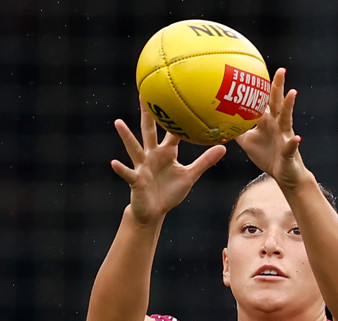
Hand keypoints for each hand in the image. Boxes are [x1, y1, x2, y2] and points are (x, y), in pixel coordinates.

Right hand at [111, 98, 225, 225]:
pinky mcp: (136, 181)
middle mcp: (152, 155)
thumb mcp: (190, 176)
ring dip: (126, 136)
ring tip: (118, 123)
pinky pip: (128, 174)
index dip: (174, 115)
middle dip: (147, 114)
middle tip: (143, 92)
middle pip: (149, 131)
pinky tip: (113, 163)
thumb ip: (205, 161)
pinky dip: (121, 169)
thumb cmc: (170, 192)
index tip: (175, 95)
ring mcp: (142, 166)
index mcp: (166, 152)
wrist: (154, 211)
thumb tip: (223, 147)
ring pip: (134, 148)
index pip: (172, 130)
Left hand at [235, 67, 304, 189]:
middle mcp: (277, 125)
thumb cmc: (267, 156)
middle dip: (278, 87)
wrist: (283, 175)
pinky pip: (291, 147)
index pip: (264, 100)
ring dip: (289, 106)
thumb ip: (237, 129)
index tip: (256, 70)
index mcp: (267, 121)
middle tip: (280, 70)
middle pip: (277, 103)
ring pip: (287, 118)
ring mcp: (285, 137)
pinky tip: (296, 139)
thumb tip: (218, 120)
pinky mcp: (290, 151)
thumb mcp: (247, 142)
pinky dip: (293, 143)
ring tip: (292, 93)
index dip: (260, 88)